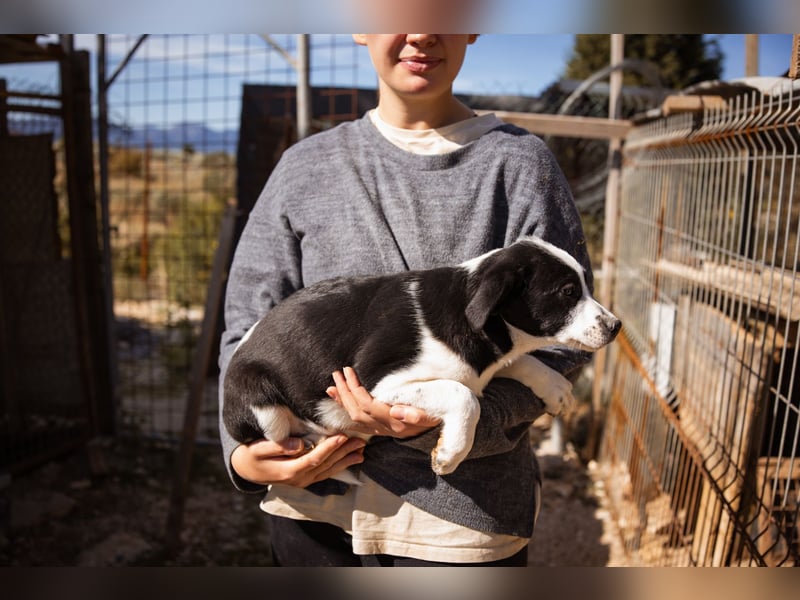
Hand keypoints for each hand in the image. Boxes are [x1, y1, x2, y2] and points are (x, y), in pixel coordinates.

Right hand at [230, 435, 365, 487]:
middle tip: (361, 441)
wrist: (246, 470)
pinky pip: (326, 473)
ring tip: (362, 452)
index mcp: (289, 471)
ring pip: (329, 470)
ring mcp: (303, 481)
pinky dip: (340, 466)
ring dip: (346, 460)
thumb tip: (299, 444)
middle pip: (326, 465)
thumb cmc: (251, 455)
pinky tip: (352, 460)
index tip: (342, 436)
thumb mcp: (257, 449)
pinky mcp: (306, 479)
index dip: (329, 448)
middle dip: (344, 452)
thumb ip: (277, 446)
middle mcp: (299, 479)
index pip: (313, 458)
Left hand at [326, 366, 440, 437]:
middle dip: (344, 393)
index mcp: (398, 423)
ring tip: (332, 387)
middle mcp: (389, 429)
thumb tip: (395, 410)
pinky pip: (361, 423)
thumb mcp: (436, 411)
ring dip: (343, 402)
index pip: (367, 406)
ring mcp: (387, 431)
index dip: (354, 389)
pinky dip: (349, 411)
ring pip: (357, 420)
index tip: (348, 371)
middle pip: (357, 413)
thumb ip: (417, 415)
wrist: (454, 423)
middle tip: (337, 374)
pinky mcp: (386, 429)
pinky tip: (341, 402)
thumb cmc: (445, 410)